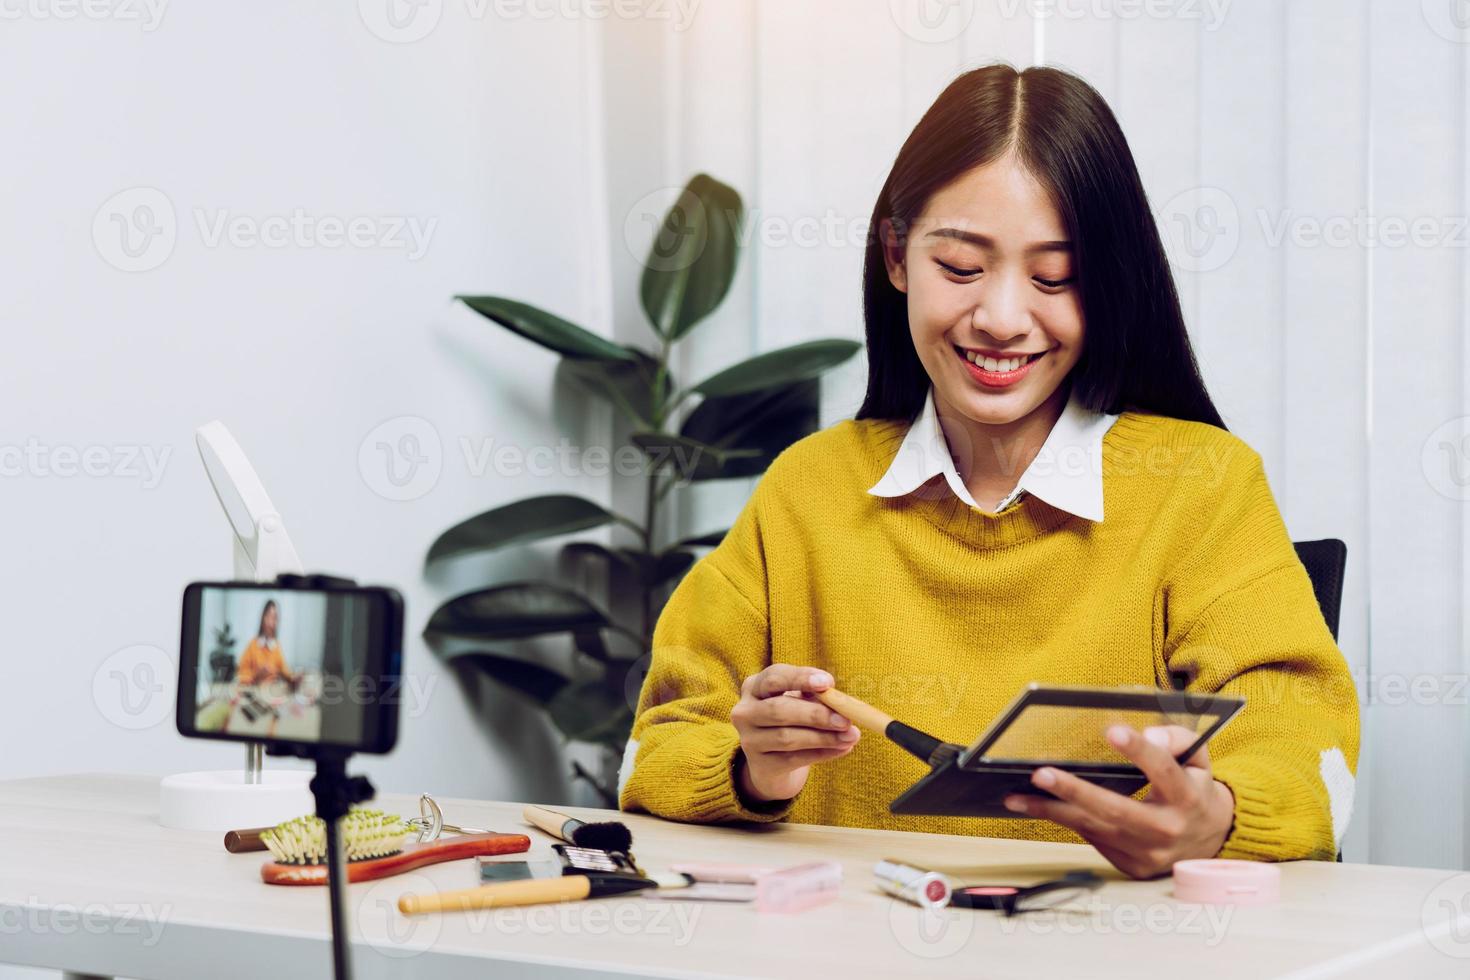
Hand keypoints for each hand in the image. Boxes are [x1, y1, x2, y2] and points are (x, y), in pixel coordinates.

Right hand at [731, 664, 859, 802]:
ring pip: (787, 738)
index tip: (828, 683)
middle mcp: (745, 712)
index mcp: (754, 687)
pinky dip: (822, 753)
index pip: (774, 677)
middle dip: (815, 714)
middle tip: (846, 719)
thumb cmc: (791, 720)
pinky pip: (795, 759)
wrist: (773, 761)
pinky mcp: (762, 765)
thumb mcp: (799, 701)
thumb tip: (841, 702)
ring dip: (823, 737)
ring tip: (850, 736)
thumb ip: (815, 698)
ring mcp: (750, 740)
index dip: (800, 678)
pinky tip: (843, 748)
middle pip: (778, 710)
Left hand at [1003, 724, 1235, 878]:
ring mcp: (1147, 852)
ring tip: (1016, 798)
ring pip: (1094, 829)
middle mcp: (1167, 829)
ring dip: (1051, 811)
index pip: (1164, 770)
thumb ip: (1178, 740)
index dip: (1140, 751)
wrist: (1209, 840)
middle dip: (1075, 791)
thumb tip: (1149, 734)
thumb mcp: (1198, 760)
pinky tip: (1039, 807)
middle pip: (1116, 810)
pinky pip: (1092, 839)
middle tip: (1041, 774)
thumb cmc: (1195, 790)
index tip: (1113, 731)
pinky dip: (1065, 821)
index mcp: (1188, 797)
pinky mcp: (1130, 865)